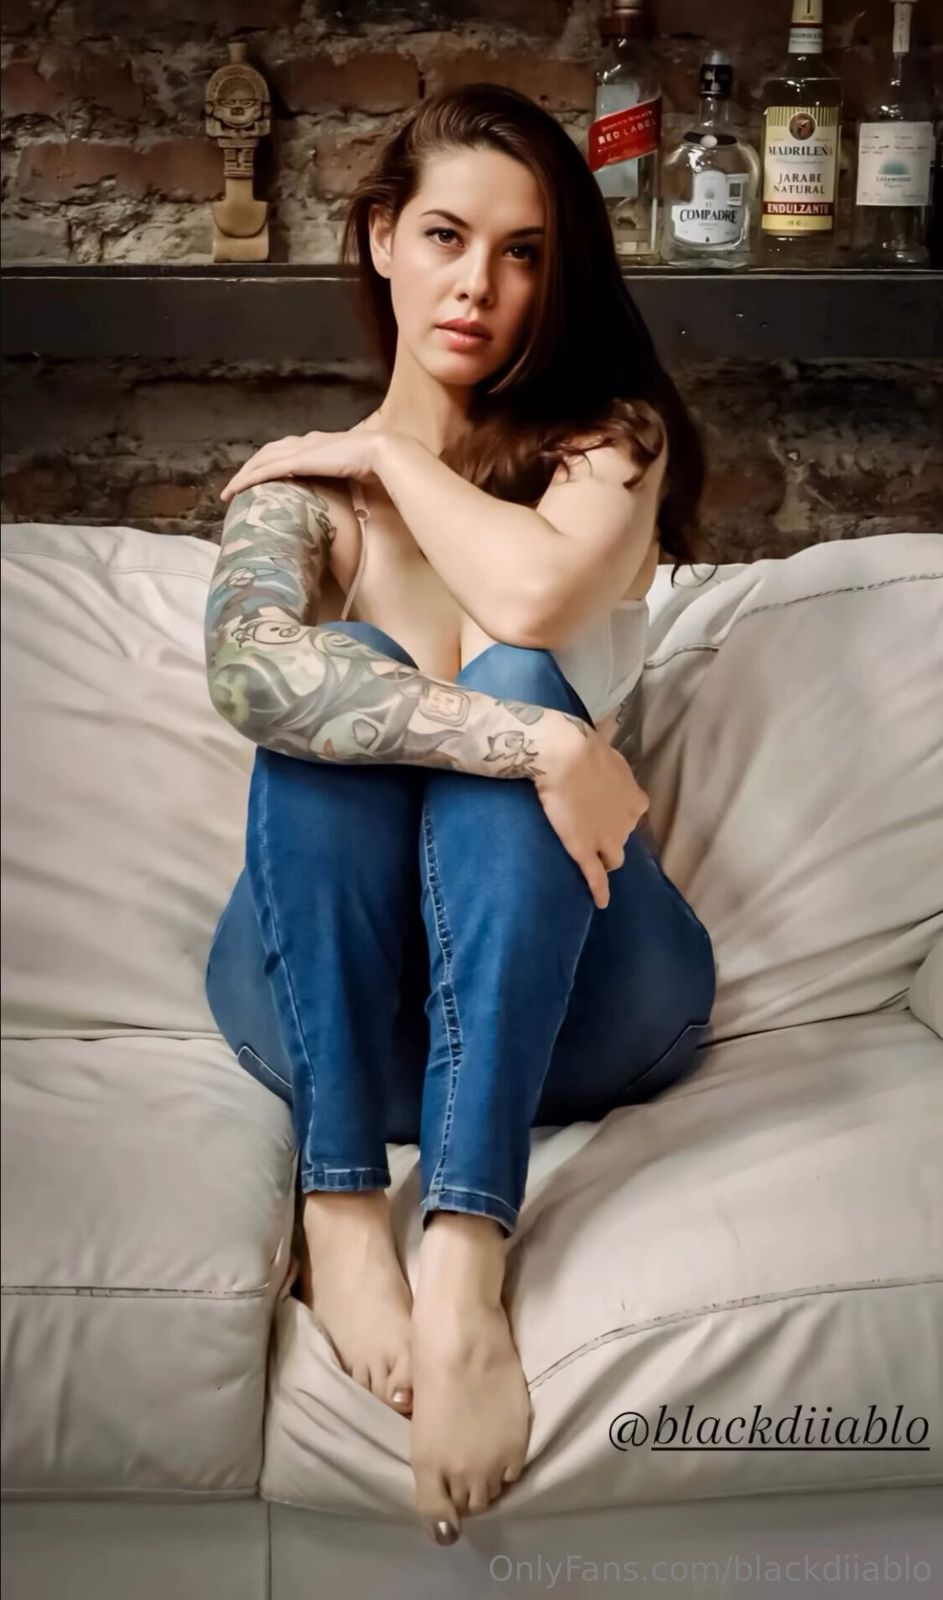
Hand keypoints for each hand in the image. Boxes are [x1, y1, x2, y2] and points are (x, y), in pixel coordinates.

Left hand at [219, 422, 384, 503]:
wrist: (378, 453)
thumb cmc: (374, 465)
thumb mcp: (353, 471)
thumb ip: (343, 479)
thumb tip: (348, 499)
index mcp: (317, 443)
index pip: (285, 450)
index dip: (269, 463)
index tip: (260, 477)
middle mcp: (304, 442)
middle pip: (267, 453)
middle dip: (249, 468)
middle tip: (235, 486)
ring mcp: (299, 450)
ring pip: (261, 461)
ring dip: (242, 476)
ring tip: (229, 492)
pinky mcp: (297, 461)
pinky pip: (265, 471)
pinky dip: (248, 480)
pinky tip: (237, 490)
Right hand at [533, 715, 648, 909]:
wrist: (566, 757)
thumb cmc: (583, 746)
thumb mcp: (605, 747)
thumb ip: (609, 754)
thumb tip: (609, 728)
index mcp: (635, 798)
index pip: (632, 815)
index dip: (618, 815)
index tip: (604, 812)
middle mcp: (628, 823)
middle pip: (623, 839)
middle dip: (611, 838)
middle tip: (590, 831)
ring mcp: (607, 840)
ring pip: (613, 859)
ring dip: (604, 859)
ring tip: (590, 859)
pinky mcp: (586, 852)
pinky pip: (596, 878)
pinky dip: (600, 892)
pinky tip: (601, 903)